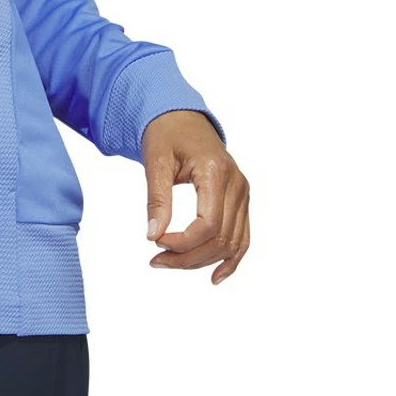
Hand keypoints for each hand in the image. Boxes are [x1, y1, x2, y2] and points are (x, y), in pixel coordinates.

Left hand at [142, 110, 249, 284]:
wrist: (182, 118)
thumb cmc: (166, 135)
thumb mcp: (155, 161)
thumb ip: (156, 198)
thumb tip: (152, 235)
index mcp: (216, 172)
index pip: (208, 223)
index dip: (183, 242)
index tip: (155, 243)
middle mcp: (237, 184)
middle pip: (221, 238)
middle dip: (188, 257)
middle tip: (155, 261)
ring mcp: (243, 193)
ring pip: (232, 243)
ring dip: (202, 261)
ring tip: (168, 263)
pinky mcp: (241, 200)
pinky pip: (242, 237)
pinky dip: (231, 259)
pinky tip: (214, 276)